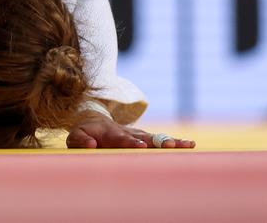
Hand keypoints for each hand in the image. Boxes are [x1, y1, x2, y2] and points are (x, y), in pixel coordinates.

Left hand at [66, 113, 194, 148]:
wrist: (95, 121)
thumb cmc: (85, 133)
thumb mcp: (75, 136)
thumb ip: (80, 140)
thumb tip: (91, 144)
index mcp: (112, 133)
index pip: (122, 138)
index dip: (130, 142)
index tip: (140, 146)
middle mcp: (129, 132)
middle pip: (145, 137)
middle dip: (157, 141)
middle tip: (170, 145)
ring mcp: (139, 134)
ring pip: (157, 137)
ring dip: (171, 141)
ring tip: (188, 144)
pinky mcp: (146, 138)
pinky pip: (162, 140)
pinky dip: (176, 142)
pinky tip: (190, 145)